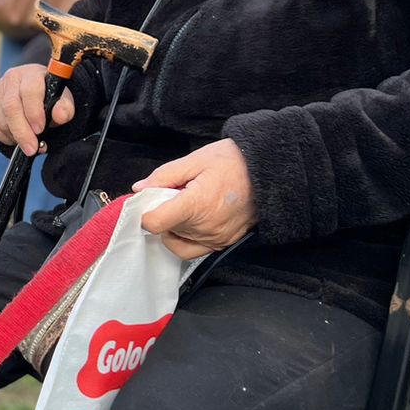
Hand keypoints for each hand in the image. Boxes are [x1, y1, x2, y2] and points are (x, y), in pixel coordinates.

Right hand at [0, 63, 75, 155]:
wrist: (37, 91)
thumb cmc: (51, 96)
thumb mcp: (64, 99)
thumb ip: (65, 107)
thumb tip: (60, 116)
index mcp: (31, 73)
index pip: (29, 91)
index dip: (34, 113)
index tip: (40, 130)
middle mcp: (11, 78)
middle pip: (11, 108)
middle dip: (22, 132)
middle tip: (32, 148)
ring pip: (1, 120)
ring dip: (15, 137)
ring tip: (29, 143)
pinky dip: (5, 138)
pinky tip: (17, 139)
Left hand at [133, 139, 256, 258]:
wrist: (270, 171)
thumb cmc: (234, 162)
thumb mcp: (196, 159)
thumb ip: (164, 176)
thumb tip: (139, 188)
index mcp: (196, 205)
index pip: (154, 223)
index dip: (145, 213)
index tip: (148, 202)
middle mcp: (205, 227)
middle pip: (165, 230)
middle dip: (162, 214)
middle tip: (174, 195)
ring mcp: (216, 238)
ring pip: (177, 241)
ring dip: (174, 226)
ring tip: (187, 204)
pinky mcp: (224, 243)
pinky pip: (193, 250)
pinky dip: (186, 238)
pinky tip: (192, 219)